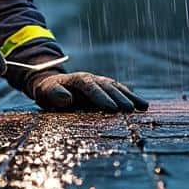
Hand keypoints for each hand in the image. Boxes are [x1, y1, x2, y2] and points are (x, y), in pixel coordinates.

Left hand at [29, 71, 149, 112]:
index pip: (91, 87)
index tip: (111, 108)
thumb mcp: (46, 92)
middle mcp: (93, 79)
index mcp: (78, 79)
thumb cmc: (48, 91)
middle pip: (108, 87)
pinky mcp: (106, 89)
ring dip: (130, 97)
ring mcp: (101, 83)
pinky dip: (132, 97)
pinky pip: (121, 91)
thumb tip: (67, 99)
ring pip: (118, 88)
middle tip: (129, 110)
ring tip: (143, 107)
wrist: (52, 86)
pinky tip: (142, 105)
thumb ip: (55, 94)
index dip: (101, 97)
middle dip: (119, 98)